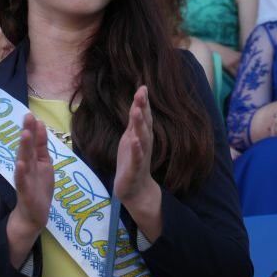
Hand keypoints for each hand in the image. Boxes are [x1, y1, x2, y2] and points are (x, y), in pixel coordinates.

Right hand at [6, 114, 52, 265]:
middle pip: (27, 147)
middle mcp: (27, 167)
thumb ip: (41, 147)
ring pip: (24, 161)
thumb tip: (40, 126)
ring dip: (24, 148)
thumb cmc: (38, 188)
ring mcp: (25, 179)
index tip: (33, 115)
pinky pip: (21, 181)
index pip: (34, 143)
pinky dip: (20, 172)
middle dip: (27, 132)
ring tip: (25, 134)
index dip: (34, 130)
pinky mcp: (24, 192)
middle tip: (27, 116)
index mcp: (34, 160)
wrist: (33, 215)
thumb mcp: (44, 165)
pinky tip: (20, 163)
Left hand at [114, 86, 155, 203]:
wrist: (135, 189)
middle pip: (144, 123)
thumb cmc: (133, 161)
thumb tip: (137, 103)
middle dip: (142, 108)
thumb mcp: (132, 139)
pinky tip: (134, 140)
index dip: (143, 102)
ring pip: (141, 138)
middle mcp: (143, 143)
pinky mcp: (134, 168)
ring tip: (136, 110)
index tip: (142, 86)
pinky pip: (136, 157)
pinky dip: (136, 149)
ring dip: (139, 124)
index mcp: (141, 135)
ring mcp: (140, 155)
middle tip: (141, 92)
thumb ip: (135, 122)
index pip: (143, 116)